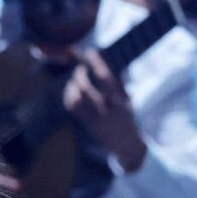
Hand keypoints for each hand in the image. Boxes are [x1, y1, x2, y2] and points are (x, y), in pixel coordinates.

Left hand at [64, 50, 145, 171]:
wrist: (126, 145)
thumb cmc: (127, 118)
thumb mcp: (127, 100)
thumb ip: (119, 82)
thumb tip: (114, 61)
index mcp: (119, 101)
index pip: (106, 78)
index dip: (96, 63)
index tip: (91, 52)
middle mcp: (105, 110)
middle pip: (86, 87)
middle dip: (80, 73)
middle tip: (80, 67)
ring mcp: (95, 118)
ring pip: (76, 98)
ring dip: (72, 85)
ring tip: (75, 79)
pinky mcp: (87, 124)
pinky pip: (73, 108)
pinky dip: (69, 96)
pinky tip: (71, 90)